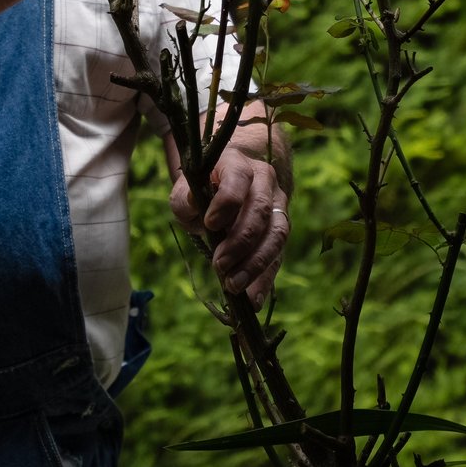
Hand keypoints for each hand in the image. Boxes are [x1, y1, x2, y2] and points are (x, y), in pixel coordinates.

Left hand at [172, 143, 289, 303]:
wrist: (233, 179)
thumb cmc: (204, 187)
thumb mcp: (187, 189)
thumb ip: (185, 200)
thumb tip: (196, 211)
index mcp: (239, 165)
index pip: (238, 179)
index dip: (227, 201)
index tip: (209, 224)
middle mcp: (265, 182)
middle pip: (261, 210)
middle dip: (241, 241)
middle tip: (219, 265)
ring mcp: (278, 206)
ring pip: (277, 234)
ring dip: (256, 263)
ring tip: (233, 286)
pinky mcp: (280, 231)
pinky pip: (278, 256)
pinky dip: (265, 280)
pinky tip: (254, 300)